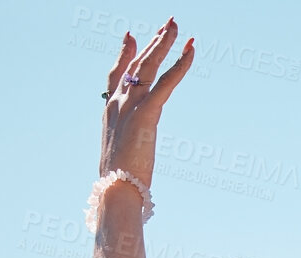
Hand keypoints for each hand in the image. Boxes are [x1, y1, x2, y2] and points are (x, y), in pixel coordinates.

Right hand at [99, 18, 193, 184]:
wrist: (116, 190)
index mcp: (109, 113)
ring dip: (163, 43)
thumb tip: (128, 160)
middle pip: (135, 65)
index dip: (124, 54)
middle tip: (167, 24)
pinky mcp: (146, 114)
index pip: (116, 75)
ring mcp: (130, 107)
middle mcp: (117, 104)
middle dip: (152, 42)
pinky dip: (179, 65)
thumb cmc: (119, 184)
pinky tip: (190, 50)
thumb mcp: (120, 158)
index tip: (131, 36)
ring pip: (148, 66)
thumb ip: (125, 147)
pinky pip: (165, 83)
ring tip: (176, 27)